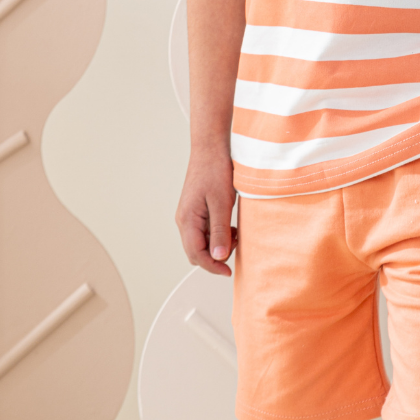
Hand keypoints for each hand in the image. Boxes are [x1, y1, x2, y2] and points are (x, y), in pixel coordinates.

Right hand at [175, 147, 237, 275]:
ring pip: (200, 242)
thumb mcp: (221, 203)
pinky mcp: (196, 210)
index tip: (228, 271)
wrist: (211, 148)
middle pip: (196, 252)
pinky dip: (217, 235)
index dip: (212, 266)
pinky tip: (230, 226)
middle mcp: (184, 220)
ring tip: (234, 233)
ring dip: (217, 245)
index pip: (196, 255)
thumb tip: (218, 257)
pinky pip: (204, 231)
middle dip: (214, 256)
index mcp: (187, 220)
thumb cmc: (215, 171)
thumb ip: (219, 231)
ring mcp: (189, 215)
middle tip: (234, 246)